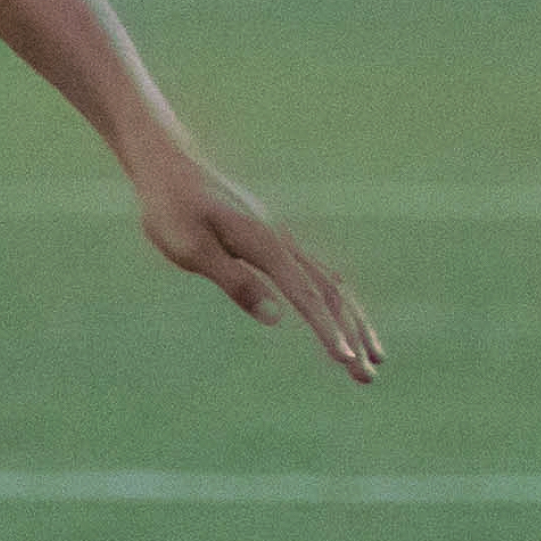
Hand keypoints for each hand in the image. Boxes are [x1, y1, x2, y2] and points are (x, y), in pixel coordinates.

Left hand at [130, 150, 384, 382]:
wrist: (168, 164)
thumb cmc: (171, 208)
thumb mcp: (191, 249)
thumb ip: (235, 282)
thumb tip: (277, 316)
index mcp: (263, 245)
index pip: (306, 297)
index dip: (328, 331)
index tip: (347, 361)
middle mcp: (281, 241)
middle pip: (331, 293)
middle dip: (354, 334)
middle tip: (371, 377)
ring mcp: (279, 238)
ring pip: (330, 283)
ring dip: (352, 320)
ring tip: (372, 357)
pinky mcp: (270, 239)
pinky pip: (315, 274)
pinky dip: (335, 300)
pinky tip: (341, 317)